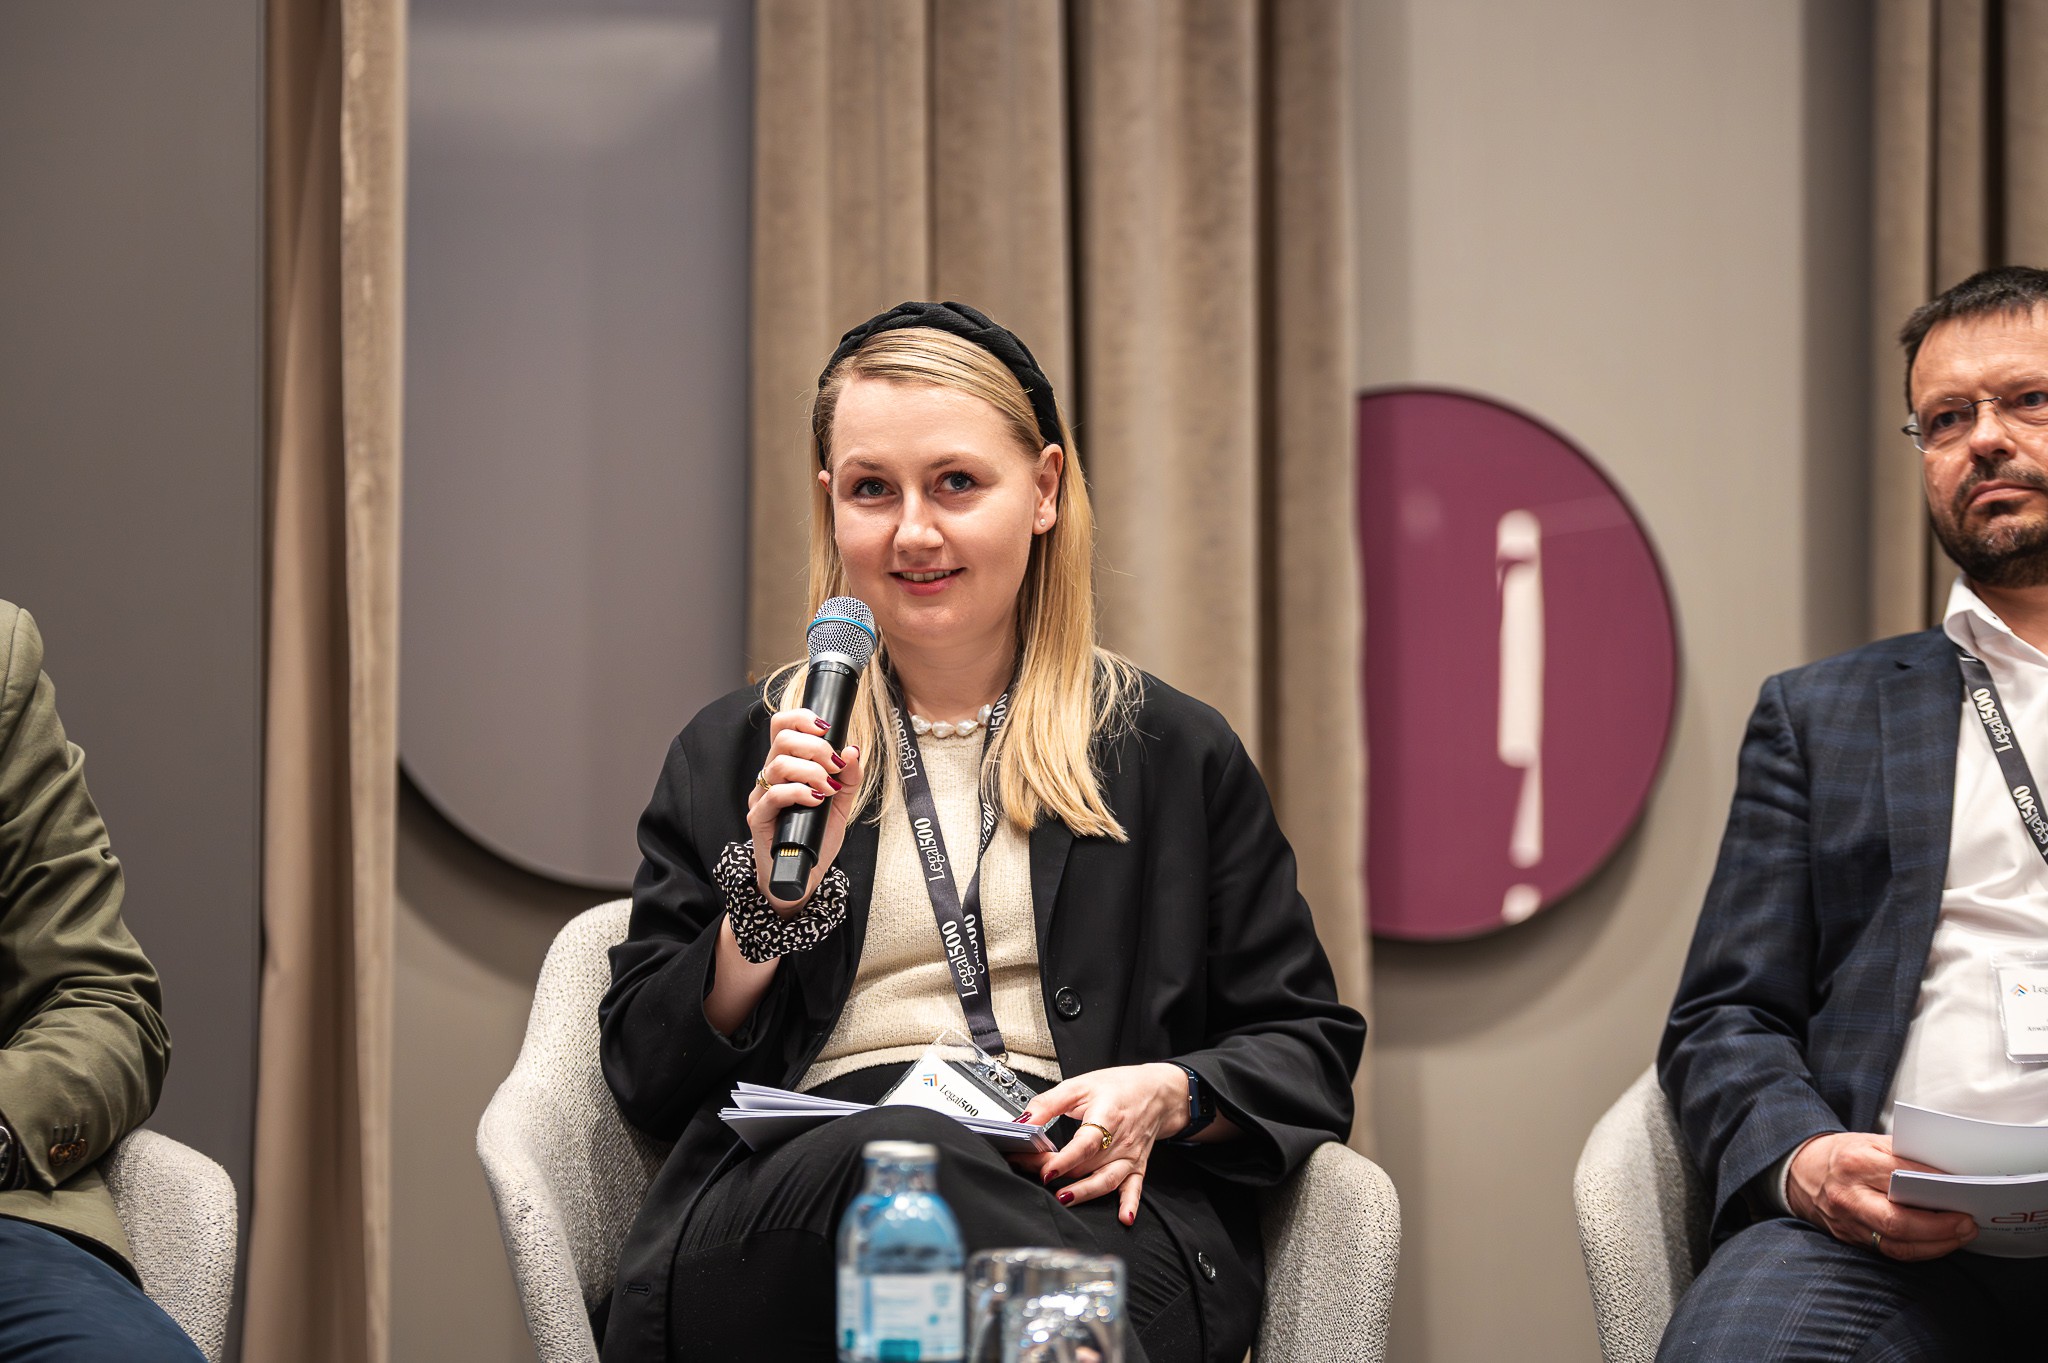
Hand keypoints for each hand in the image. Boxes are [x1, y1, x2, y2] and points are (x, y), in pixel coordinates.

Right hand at [745, 708, 863, 909]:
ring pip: (779, 764)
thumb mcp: (840, 805)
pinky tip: (816, 800)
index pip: (782, 726)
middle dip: (816, 746)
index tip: (827, 728)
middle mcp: (770, 777)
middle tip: (835, 765)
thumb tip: (853, 750)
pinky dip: (799, 792)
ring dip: (811, 771)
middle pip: (782, 739)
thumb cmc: (815, 837)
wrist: (801, 875)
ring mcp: (762, 797)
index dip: (802, 718)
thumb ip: (848, 778)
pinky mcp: (758, 818)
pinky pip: (774, 795)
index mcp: (786, 766)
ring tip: (828, 788)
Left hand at [1010, 1063, 1189, 1224]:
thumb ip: (1048, 1103)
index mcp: (1107, 1116)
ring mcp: (1129, 1156)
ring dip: (1085, 1193)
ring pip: (1106, 1180)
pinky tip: (1123, 1218)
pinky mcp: (1137, 1166)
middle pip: (1086, 1164)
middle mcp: (1120, 1140)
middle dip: (1058, 1173)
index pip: (1085, 1143)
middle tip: (1031, 1173)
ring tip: (1064, 1199)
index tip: (1045, 1170)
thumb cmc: (1119, 1087)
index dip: (1065, 1159)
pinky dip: (1130, 1204)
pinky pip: (1134, 1188)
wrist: (1156, 1092)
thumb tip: (1024, 1122)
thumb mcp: (1079, 1085)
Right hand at [1785, 1132, 1976, 1260]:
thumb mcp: (1870, 1143)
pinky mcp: (1850, 1238)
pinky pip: (1891, 1251)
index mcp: (1856, 1163)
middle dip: (1940, 1227)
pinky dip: (1919, 1249)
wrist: (1801, 1172)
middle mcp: (1849, 1195)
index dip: (1937, 1184)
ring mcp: (1848, 1221)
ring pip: (1897, 1245)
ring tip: (1960, 1235)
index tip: (1965, 1188)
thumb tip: (1948, 1172)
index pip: (1903, 1177)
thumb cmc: (1844, 1155)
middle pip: (1899, 1221)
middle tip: (1967, 1222)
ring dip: (1935, 1244)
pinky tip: (1938, 1242)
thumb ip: (1904, 1155)